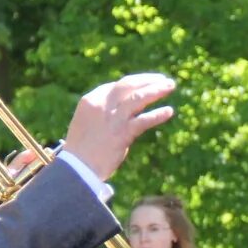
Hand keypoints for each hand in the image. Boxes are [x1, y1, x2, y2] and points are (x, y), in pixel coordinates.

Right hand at [61, 72, 177, 181]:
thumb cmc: (81, 149)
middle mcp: (102, 106)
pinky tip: (169, 111)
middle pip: (128, 85)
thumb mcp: (87, 123)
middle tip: (164, 80)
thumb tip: (123, 109)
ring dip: (156, 90)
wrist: (76, 168)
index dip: (135, 83)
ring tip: (171, 86)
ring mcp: (113, 119)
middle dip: (148, 80)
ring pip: (138, 98)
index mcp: (91, 100)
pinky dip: (158, 115)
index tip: (148, 84)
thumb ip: (104, 113)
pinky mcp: (122, 134)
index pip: (117, 86)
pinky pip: (144, 120)